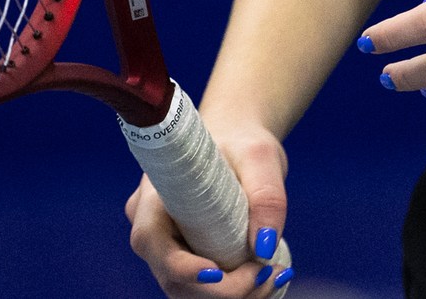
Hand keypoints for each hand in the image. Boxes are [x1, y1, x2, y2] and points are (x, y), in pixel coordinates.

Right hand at [122, 109, 291, 295]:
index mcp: (154, 195)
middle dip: (221, 290)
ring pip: (187, 291)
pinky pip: (202, 290)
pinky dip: (234, 293)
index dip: (180, 266)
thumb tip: (265, 247)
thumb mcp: (260, 158)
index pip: (151, 240)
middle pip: (171, 277)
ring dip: (231, 296)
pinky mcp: (186, 260)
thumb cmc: (242, 142)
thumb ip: (266, 198)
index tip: (219, 271)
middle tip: (268, 274)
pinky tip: (267, 278)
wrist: (238, 142)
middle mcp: (152, 227)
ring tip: (274, 276)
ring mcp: (167, 248)